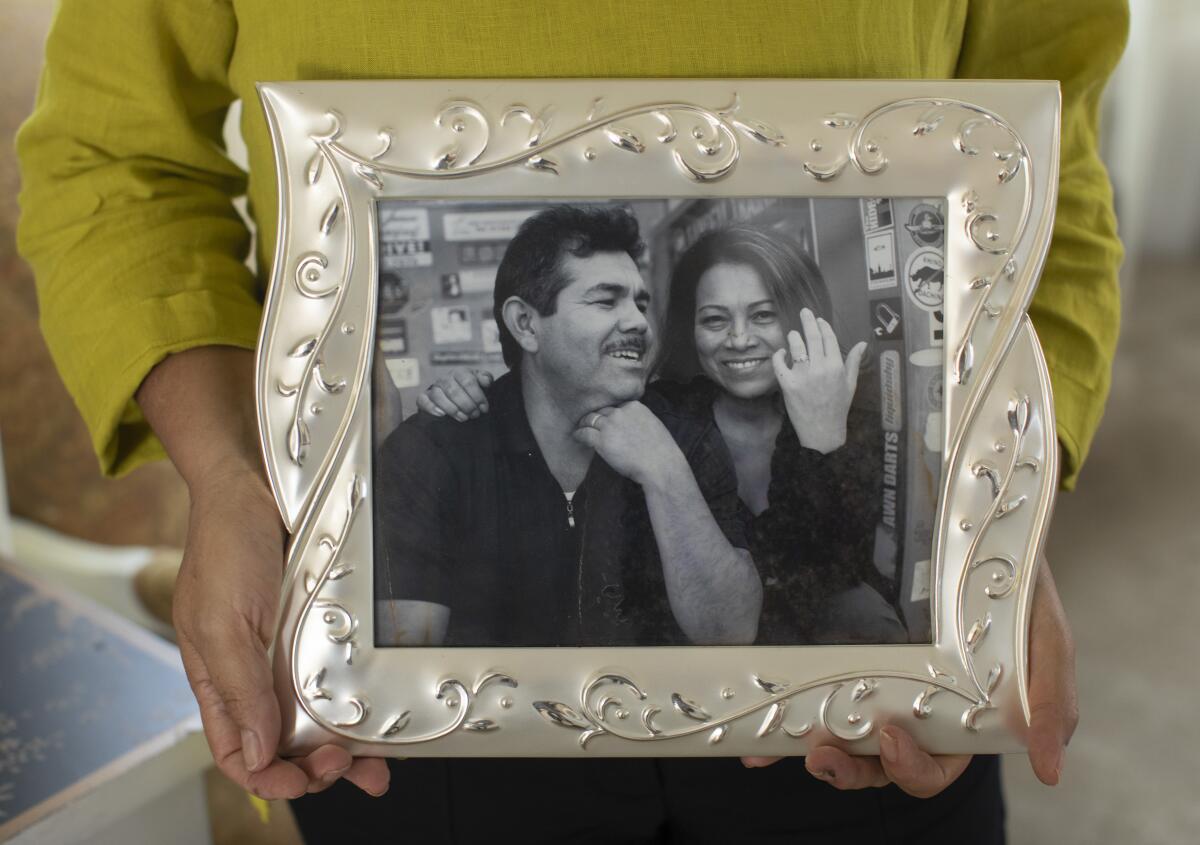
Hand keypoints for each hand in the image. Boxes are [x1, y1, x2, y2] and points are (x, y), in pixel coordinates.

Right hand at [173, 464, 390, 799]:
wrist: (251, 485)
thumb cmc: (225, 547)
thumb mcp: (222, 622)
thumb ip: (239, 688)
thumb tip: (255, 753)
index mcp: (219, 681)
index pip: (236, 752)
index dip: (266, 778)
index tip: (302, 783)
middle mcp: (255, 674)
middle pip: (282, 746)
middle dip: (314, 769)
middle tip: (347, 765)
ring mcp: (288, 654)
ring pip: (318, 721)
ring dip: (347, 750)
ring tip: (379, 765)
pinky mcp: (318, 631)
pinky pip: (341, 680)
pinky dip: (361, 707)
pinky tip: (384, 721)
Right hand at [416, 369, 492, 420]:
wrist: (456, 397)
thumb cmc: (469, 390)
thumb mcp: (480, 383)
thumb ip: (485, 378)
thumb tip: (486, 381)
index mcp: (459, 372)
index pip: (468, 381)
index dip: (477, 396)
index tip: (484, 408)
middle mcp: (445, 379)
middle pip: (453, 391)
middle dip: (466, 405)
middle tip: (475, 415)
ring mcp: (433, 388)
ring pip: (438, 396)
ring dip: (452, 409)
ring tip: (463, 418)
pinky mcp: (424, 398)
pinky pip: (423, 400)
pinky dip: (431, 407)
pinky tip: (442, 415)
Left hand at [572, 402, 682, 486]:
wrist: (660, 466)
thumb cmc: (661, 452)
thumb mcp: (654, 425)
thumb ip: (640, 420)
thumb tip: (631, 426)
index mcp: (634, 406)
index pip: (616, 406)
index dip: (610, 414)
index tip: (607, 419)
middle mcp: (620, 412)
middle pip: (602, 411)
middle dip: (596, 417)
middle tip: (589, 423)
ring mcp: (610, 425)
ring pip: (590, 420)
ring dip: (584, 424)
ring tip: (581, 428)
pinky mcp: (601, 440)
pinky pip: (584, 433)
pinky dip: (579, 434)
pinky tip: (577, 437)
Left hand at [741, 557, 1076, 795]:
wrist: (981, 530)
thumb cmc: (1018, 595)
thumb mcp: (1047, 642)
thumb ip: (1052, 702)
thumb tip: (1051, 770)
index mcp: (958, 723)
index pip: (930, 769)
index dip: (909, 769)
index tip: (891, 739)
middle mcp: (911, 712)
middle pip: (876, 764)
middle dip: (849, 770)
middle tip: (825, 754)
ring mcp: (873, 684)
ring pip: (840, 735)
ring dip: (812, 750)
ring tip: (795, 744)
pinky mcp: (843, 655)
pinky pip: (808, 691)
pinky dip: (781, 716)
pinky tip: (752, 737)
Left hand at [771, 308, 866, 453]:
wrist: (822, 431)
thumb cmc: (838, 408)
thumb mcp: (850, 384)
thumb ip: (853, 361)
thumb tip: (862, 343)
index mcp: (836, 366)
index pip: (829, 338)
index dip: (823, 326)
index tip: (819, 319)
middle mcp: (820, 368)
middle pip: (812, 337)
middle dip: (808, 321)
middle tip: (804, 312)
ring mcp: (802, 375)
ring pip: (796, 346)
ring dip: (793, 337)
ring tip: (793, 334)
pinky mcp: (788, 384)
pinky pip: (779, 364)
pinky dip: (779, 355)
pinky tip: (782, 352)